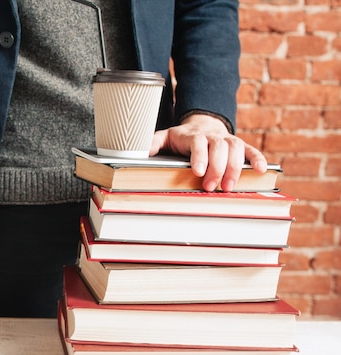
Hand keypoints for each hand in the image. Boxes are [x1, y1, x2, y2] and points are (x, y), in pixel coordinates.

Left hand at [150, 113, 267, 190]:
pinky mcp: (240, 146)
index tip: (198, 171)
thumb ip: (151, 144)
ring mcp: (228, 140)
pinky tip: (262, 170)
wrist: (202, 124)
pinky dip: (258, 159)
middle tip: (211, 186)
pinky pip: (251, 150)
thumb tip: (136, 153)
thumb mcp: (163, 138)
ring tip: (229, 186)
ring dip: (235, 168)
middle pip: (218, 148)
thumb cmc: (181, 137)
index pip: (198, 143)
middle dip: (216, 167)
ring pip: (236, 149)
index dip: (199, 156)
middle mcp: (213, 136)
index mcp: (193, 136)